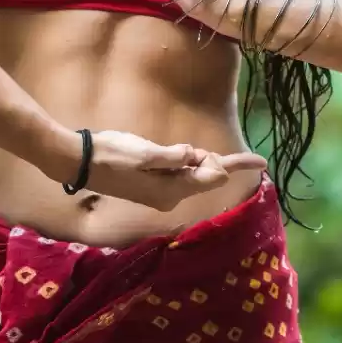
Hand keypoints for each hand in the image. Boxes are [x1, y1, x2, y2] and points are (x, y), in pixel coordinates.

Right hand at [84, 129, 265, 211]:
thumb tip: (200, 160)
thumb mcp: (147, 153)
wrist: (80, 161)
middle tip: (185, 145)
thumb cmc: (113, 154)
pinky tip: (173, 154)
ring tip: (170, 148)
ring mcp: (161, 193)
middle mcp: (170, 197)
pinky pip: (179, 173)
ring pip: (192, 173)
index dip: (233, 163)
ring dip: (192, 158)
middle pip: (206, 176)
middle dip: (206, 158)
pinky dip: (181, 162)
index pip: (214, 177)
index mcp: (172, 190)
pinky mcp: (153, 186)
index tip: (261, 160)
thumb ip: (175, 157)